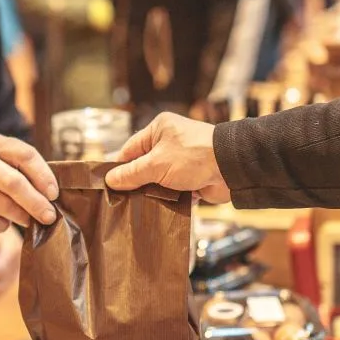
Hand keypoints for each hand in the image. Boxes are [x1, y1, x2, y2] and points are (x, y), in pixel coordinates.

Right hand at [0, 132, 58, 233]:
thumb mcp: (6, 162)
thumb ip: (27, 173)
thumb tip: (51, 200)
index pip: (26, 155)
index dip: (44, 176)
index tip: (54, 195)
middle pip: (13, 182)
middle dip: (35, 203)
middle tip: (48, 217)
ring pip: (0, 204)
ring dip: (19, 216)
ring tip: (26, 219)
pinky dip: (1, 225)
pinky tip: (2, 221)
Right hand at [105, 113, 230, 202]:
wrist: (231, 168)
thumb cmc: (194, 156)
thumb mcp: (157, 164)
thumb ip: (132, 173)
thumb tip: (110, 180)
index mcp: (158, 130)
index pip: (129, 149)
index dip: (118, 168)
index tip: (107, 185)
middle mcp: (169, 143)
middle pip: (143, 166)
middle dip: (135, 183)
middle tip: (121, 201)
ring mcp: (181, 161)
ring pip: (157, 181)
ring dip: (152, 193)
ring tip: (137, 208)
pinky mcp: (191, 178)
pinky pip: (172, 190)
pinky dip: (167, 199)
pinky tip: (157, 210)